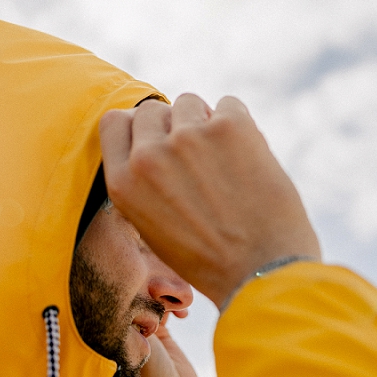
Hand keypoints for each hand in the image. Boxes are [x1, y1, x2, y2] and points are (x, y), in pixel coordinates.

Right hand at [100, 94, 320, 307]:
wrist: (261, 273)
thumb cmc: (210, 259)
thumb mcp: (153, 227)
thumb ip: (144, 181)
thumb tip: (156, 137)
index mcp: (123, 183)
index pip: (115, 122)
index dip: (139, 128)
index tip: (159, 140)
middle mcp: (148, 156)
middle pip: (152, 109)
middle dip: (173, 125)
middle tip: (199, 160)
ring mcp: (188, 137)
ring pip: (190, 103)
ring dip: (205, 123)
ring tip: (225, 164)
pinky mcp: (229, 126)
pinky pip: (229, 104)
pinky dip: (239, 126)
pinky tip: (248, 160)